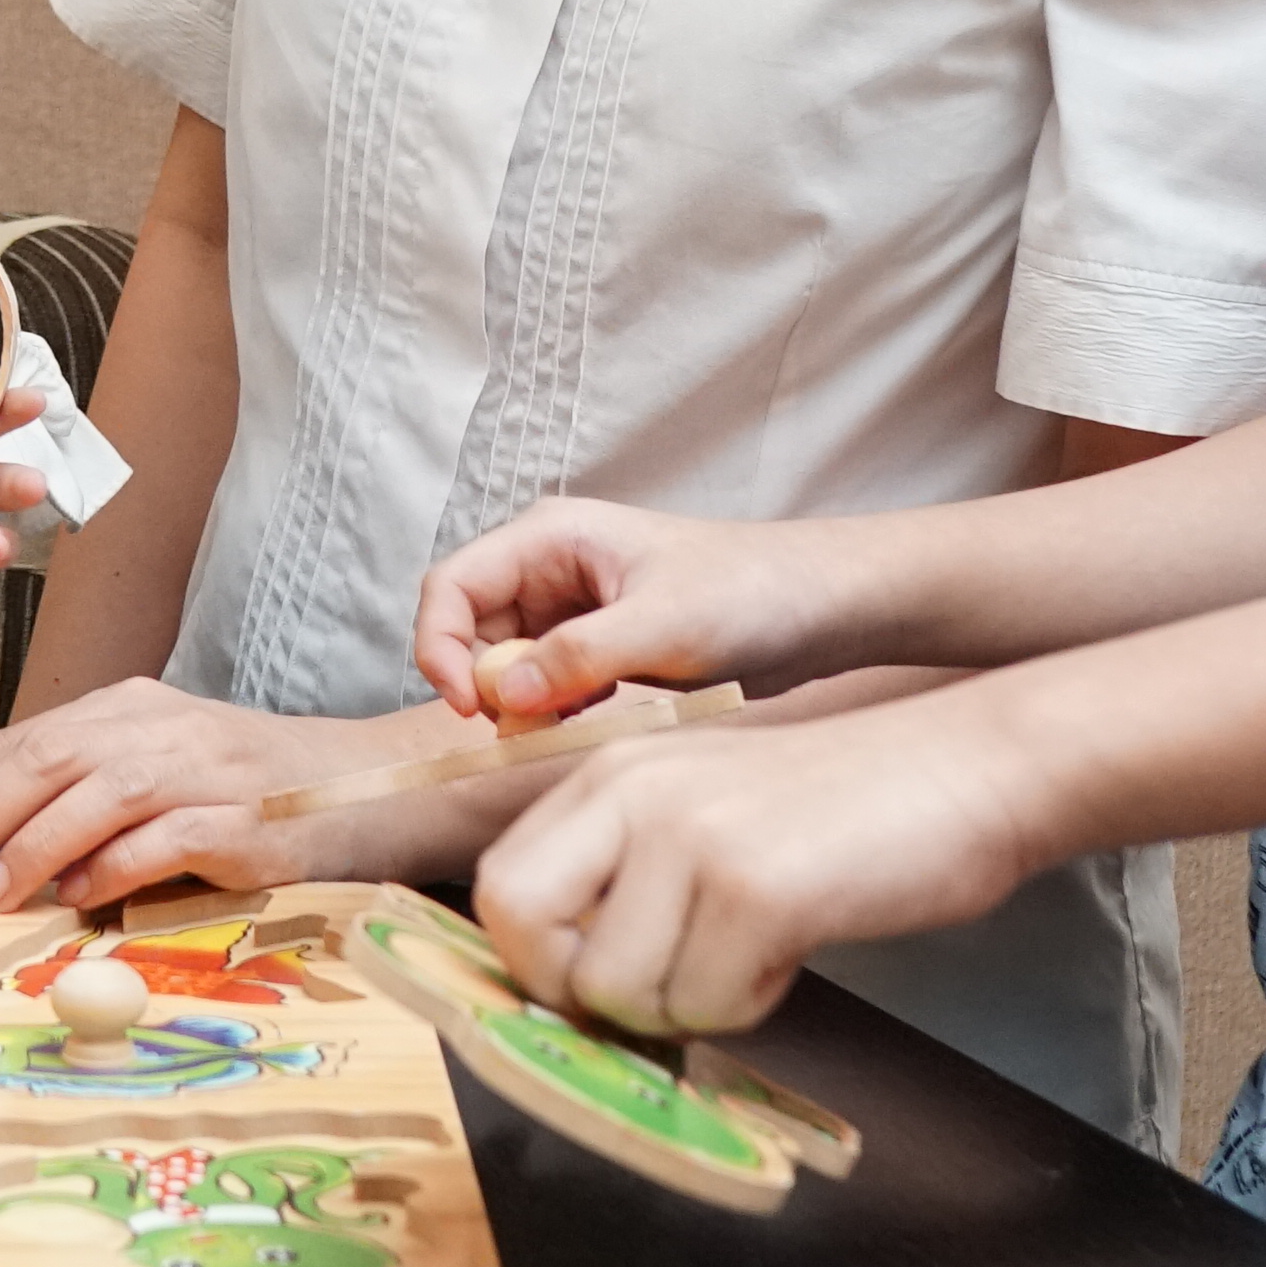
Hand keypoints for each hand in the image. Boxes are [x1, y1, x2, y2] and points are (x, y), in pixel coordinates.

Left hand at [0, 677, 432, 909]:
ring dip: (31, 848)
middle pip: (45, 760)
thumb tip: (0, 856)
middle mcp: (163, 727)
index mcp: (132, 708)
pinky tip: (83, 897)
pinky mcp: (247, 821)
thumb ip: (91, 797)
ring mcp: (207, 769)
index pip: (23, 742)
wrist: (370, 787)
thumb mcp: (164, 771)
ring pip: (95, 794)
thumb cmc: (256, 792)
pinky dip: (115, 867)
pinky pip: (166, 838)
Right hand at [413, 496, 854, 723]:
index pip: (453, 586)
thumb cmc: (754, 592)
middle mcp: (552, 569)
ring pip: (506, 666)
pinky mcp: (599, 649)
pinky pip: (546, 685)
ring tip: (567, 725)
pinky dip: (552, 711)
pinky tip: (590, 721)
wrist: (825, 608)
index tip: (467, 706)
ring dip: (521, 703)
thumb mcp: (665, 624)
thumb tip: (504, 696)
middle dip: (484, 684)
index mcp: (552, 537)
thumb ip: (579, 656)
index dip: (440, 645)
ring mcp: (574, 611)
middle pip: (470, 631)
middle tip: (525, 729)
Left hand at [473, 686, 1043, 1035]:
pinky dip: (751, 1002)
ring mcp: (689, 837)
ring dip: (685, 1003)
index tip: (596, 984)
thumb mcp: (708, 807)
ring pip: (619, 989)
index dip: (536, 959)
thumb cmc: (845, 804)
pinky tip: (791, 950)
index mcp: (612, 772)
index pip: (501, 883)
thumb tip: (571, 982)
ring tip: (749, 954)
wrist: (968, 766)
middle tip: (658, 993)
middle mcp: (633, 793)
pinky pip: (707, 1004)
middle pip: (524, 932)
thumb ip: (630, 871)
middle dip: (581, 992)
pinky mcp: (755, 888)